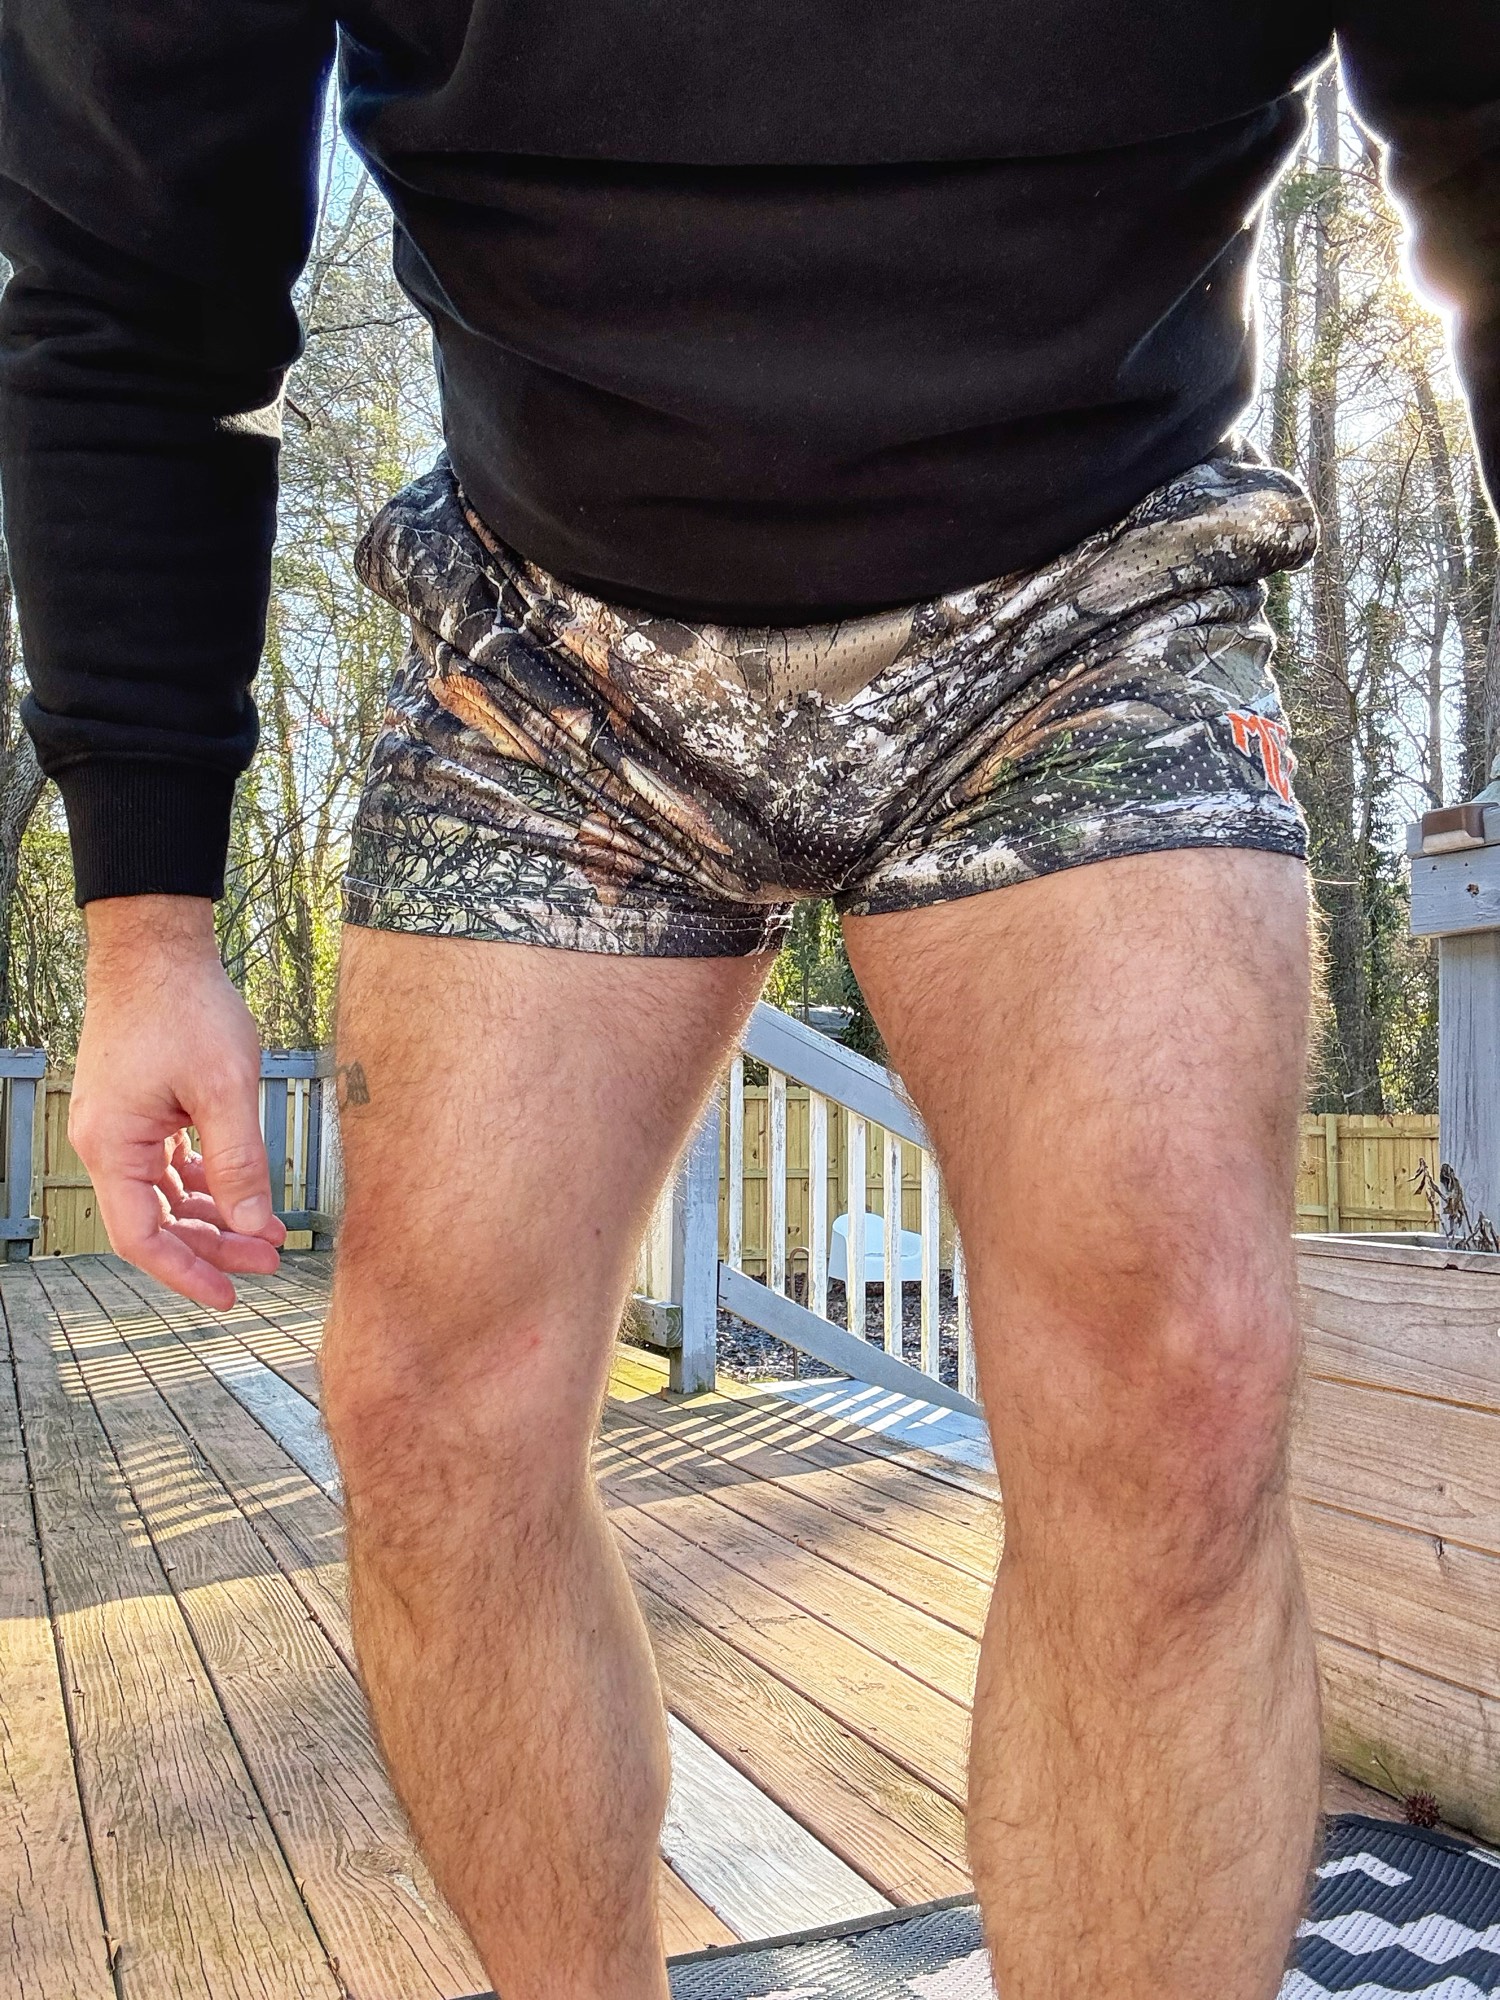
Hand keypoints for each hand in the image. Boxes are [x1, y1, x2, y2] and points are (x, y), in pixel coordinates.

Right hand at [69, 896, 285, 1309]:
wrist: (156, 947)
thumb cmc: (185, 1006)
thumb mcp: (226, 1089)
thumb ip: (241, 1162)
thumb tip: (255, 1226)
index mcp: (115, 1146)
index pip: (142, 1237)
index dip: (187, 1273)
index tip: (231, 1295)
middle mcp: (106, 1143)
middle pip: (157, 1221)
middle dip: (214, 1245)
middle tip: (271, 1259)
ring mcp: (120, 1126)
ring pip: (164, 1195)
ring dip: (213, 1215)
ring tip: (267, 1231)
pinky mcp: (138, 1109)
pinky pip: (167, 1166)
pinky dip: (204, 1183)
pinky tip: (240, 1192)